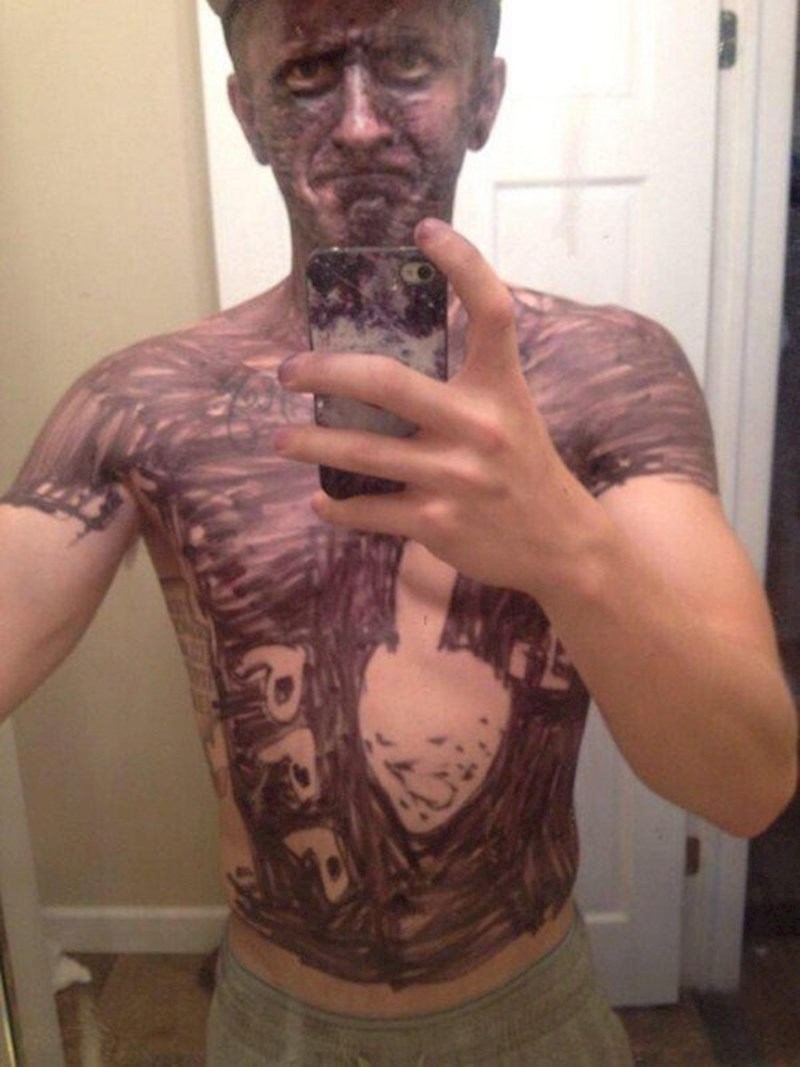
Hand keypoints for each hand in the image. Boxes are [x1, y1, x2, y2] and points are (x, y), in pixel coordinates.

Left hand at [276, 219, 596, 593]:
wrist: (559, 543)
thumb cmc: (524, 468)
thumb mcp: (510, 412)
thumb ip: (465, 384)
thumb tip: (388, 365)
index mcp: (501, 387)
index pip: (492, 309)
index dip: (462, 261)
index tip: (425, 229)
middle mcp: (479, 426)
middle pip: (387, 381)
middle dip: (325, 371)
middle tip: (289, 371)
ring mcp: (456, 477)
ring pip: (362, 451)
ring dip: (310, 442)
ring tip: (280, 439)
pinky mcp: (436, 522)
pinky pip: (369, 510)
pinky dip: (337, 506)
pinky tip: (321, 500)